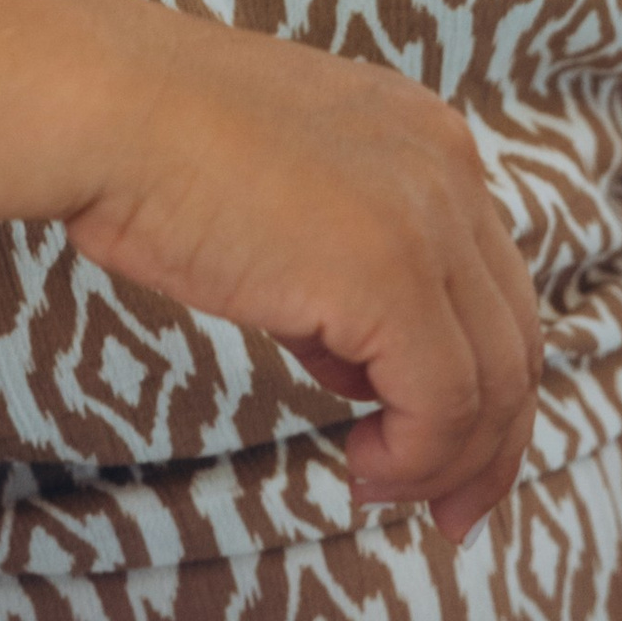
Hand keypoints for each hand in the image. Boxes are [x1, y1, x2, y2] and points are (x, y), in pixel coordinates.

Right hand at [66, 15, 541, 540]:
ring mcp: (429, 221)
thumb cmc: (157, 150)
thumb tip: (357, 362)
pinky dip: (414, 459)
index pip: (493, 283)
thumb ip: (341, 263)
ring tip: (377, 486)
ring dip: (446, 461)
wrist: (108, 109)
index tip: (442, 449)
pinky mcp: (394, 277)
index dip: (482, 380)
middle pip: (513, 337)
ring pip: (493, 383)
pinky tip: (360, 469)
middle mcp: (450, 170)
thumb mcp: (287, 196)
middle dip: (490, 442)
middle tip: (449, 511)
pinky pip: (442, 405)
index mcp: (428, 138)